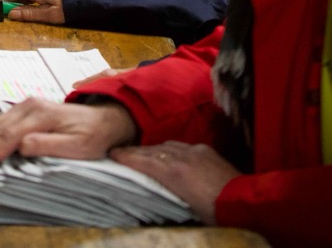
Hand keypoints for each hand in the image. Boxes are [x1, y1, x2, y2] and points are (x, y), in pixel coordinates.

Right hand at [0, 99, 137, 182]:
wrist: (102, 117)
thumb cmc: (91, 135)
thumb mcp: (76, 146)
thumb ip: (48, 145)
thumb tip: (22, 146)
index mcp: (39, 115)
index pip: (5, 137)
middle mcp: (28, 106)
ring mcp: (25, 105)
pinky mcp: (25, 108)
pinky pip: (0, 121)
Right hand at [111, 142, 238, 224]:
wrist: (245, 203)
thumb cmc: (215, 213)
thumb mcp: (186, 207)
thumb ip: (168, 193)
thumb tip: (156, 192)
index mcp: (174, 172)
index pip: (144, 161)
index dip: (127, 157)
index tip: (113, 153)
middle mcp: (182, 156)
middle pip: (153, 150)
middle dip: (136, 151)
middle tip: (121, 151)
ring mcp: (195, 151)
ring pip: (167, 146)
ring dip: (153, 149)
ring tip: (142, 153)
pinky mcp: (206, 150)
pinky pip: (182, 146)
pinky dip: (171, 149)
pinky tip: (169, 153)